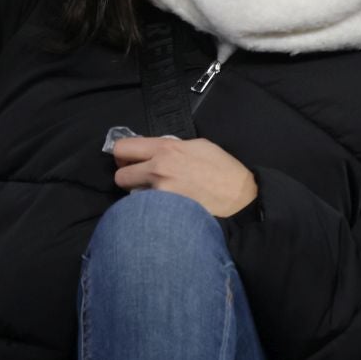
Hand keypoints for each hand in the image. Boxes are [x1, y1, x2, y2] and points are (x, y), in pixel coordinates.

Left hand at [112, 137, 257, 217]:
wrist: (240, 200)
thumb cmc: (225, 171)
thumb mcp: (200, 146)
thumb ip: (174, 146)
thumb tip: (156, 152)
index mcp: (167, 148)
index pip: (123, 148)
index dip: (123, 156)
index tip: (131, 162)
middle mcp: (158, 168)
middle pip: (120, 176)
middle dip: (128, 178)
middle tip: (141, 181)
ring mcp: (159, 193)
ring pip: (131, 197)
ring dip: (141, 197)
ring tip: (160, 199)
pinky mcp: (163, 213)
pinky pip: (146, 211)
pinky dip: (153, 211)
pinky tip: (168, 211)